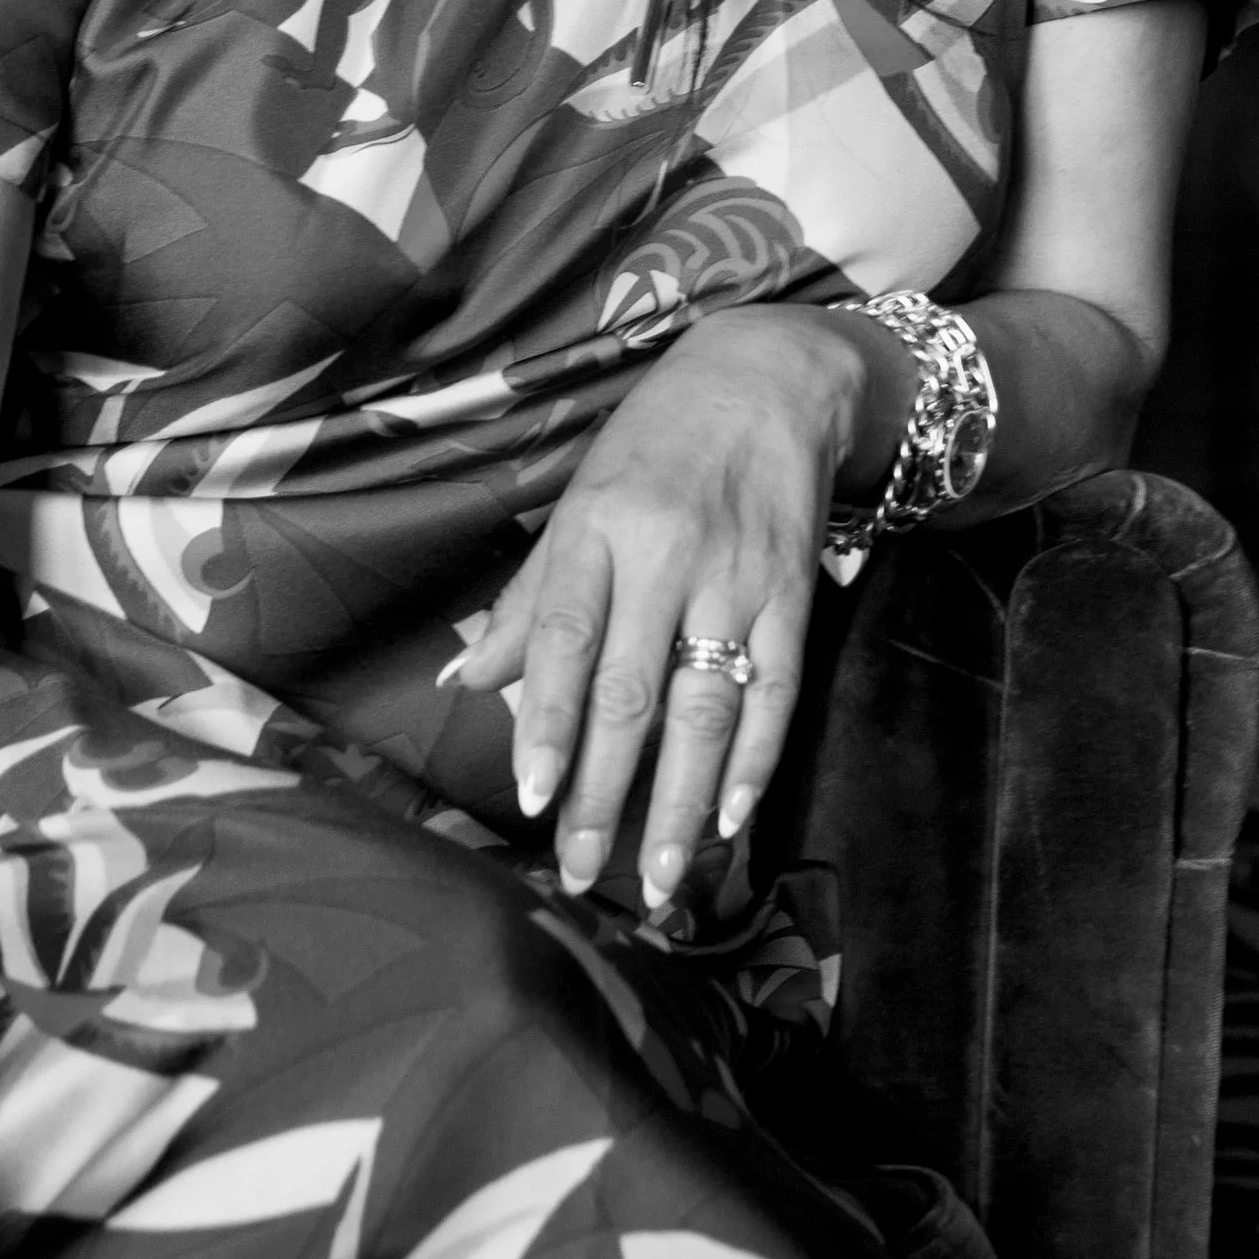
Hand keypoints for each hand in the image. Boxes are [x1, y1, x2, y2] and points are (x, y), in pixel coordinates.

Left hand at [448, 307, 873, 910]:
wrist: (769, 379)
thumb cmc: (654, 445)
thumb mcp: (578, 502)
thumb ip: (529, 599)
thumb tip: (463, 682)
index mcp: (598, 528)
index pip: (566, 639)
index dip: (549, 722)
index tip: (535, 798)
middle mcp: (666, 555)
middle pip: (633, 690)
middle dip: (606, 791)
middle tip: (582, 870)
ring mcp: (737, 579)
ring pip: (707, 707)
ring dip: (683, 802)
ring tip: (661, 878)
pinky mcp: (795, 594)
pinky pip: (777, 691)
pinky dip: (757, 760)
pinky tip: (734, 819)